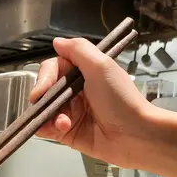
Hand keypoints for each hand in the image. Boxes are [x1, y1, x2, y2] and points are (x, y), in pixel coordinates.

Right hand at [29, 37, 156, 166]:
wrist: (134, 134)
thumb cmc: (120, 99)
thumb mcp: (101, 66)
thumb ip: (78, 50)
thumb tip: (57, 42)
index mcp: (83, 73)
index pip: (54, 69)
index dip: (45, 77)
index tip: (43, 88)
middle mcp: (75, 92)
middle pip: (45, 89)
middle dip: (42, 96)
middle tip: (43, 102)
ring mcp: (70, 113)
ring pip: (44, 109)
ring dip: (48, 114)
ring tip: (63, 121)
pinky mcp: (68, 133)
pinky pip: (47, 129)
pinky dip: (47, 128)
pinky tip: (61, 128)